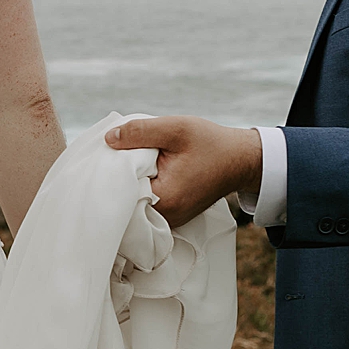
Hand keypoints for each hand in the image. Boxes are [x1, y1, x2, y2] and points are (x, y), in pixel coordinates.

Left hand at [105, 116, 260, 228]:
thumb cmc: (212, 144)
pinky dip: (142, 188)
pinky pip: (147, 204)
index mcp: (164, 200)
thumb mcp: (176, 129)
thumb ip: (140, 132)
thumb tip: (108, 138)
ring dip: (131, 183)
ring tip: (130, 161)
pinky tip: (143, 172)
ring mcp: (169, 220)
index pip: (121, 191)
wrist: (240, 160)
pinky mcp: (171, 216)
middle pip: (126, 200)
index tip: (109, 154)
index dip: (112, 171)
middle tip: (116, 154)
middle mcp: (165, 217)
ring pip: (135, 203)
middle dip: (119, 177)